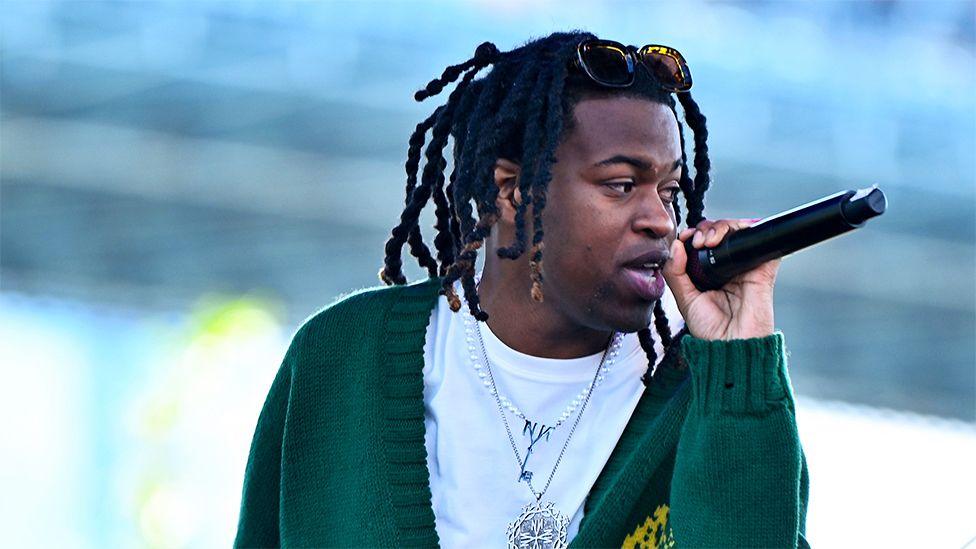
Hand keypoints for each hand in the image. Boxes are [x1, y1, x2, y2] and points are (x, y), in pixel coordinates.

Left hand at [661, 218, 779, 340]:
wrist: (733, 345)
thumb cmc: (710, 329)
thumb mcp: (685, 299)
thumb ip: (676, 272)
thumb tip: (676, 244)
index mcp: (711, 273)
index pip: (704, 242)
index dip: (694, 234)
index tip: (684, 238)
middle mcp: (729, 266)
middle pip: (720, 232)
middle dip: (707, 228)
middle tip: (698, 240)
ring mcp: (747, 265)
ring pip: (738, 231)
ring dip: (721, 227)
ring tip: (708, 241)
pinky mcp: (763, 267)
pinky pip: (759, 239)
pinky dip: (745, 230)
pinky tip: (725, 239)